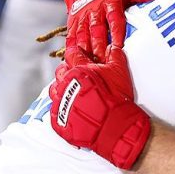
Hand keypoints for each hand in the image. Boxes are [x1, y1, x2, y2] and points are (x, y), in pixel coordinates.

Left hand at [50, 46, 150, 168]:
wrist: (113, 125)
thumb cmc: (116, 98)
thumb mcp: (119, 72)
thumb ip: (114, 56)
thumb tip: (113, 47)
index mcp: (78, 69)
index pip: (72, 54)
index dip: (76, 53)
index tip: (78, 55)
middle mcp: (65, 83)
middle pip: (61, 71)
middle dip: (68, 72)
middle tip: (79, 77)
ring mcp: (61, 101)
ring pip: (55, 90)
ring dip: (62, 89)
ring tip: (73, 94)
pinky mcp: (58, 118)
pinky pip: (55, 109)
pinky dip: (63, 108)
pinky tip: (73, 109)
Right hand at [64, 0, 154, 65]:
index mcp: (109, 0)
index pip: (114, 19)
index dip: (116, 33)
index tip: (118, 46)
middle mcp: (94, 8)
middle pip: (97, 30)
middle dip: (99, 46)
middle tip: (102, 61)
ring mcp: (82, 13)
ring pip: (83, 33)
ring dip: (85, 49)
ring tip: (88, 62)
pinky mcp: (73, 17)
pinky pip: (72, 33)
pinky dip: (72, 45)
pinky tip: (73, 56)